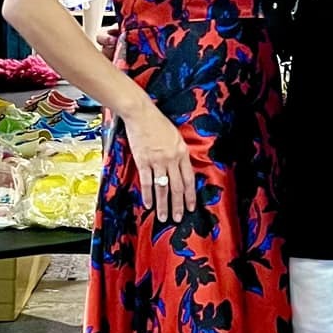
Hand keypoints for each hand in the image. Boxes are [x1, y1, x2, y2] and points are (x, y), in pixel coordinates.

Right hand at [122, 99, 195, 222]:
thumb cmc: (158, 123)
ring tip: (163, 217)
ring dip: (163, 205)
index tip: (191, 207)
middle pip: (177, 187)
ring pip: (162, 188)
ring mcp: (157, 161)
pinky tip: (148, 205)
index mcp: (182, 153)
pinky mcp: (143, 161)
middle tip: (178, 218)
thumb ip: (179, 153)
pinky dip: (148, 195)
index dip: (190, 195)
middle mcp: (172, 159)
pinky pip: (147, 182)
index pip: (189, 179)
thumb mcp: (176, 137)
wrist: (141, 114)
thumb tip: (181, 170)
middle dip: (178, 205)